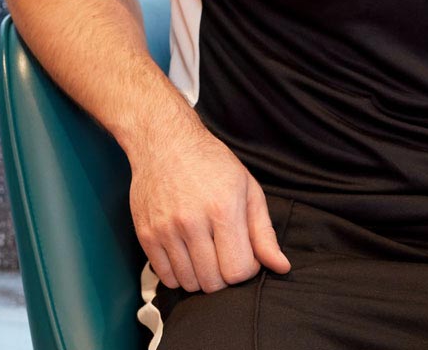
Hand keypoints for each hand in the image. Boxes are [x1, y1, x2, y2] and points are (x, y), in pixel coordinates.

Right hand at [128, 117, 290, 293]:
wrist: (166, 143)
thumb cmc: (212, 163)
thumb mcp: (248, 189)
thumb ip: (264, 232)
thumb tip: (281, 266)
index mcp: (224, 208)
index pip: (238, 270)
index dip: (247, 269)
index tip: (245, 254)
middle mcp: (193, 222)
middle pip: (213, 282)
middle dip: (225, 275)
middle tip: (226, 254)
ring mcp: (166, 230)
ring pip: (189, 283)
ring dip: (202, 277)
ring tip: (207, 252)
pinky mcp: (146, 236)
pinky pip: (166, 277)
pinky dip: (180, 274)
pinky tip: (188, 253)